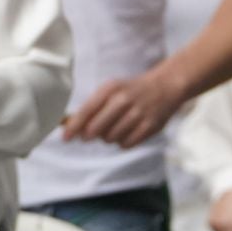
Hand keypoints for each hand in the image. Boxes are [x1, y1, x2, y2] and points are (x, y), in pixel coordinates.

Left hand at [61, 67, 182, 148]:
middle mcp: (124, 100)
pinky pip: (126, 144)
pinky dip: (123, 142)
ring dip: (108, 138)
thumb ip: (92, 107)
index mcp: (111, 89)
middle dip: (89, 135)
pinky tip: (127, 132)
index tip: (66, 138)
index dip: (74, 127)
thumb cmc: (131, 90)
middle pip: (96, 129)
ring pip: (111, 138)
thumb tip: (70, 127)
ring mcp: (138, 113)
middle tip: (89, 135)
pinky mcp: (150, 126)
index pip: (86, 111)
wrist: (165, 86)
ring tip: (115, 128)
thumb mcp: (111, 90)